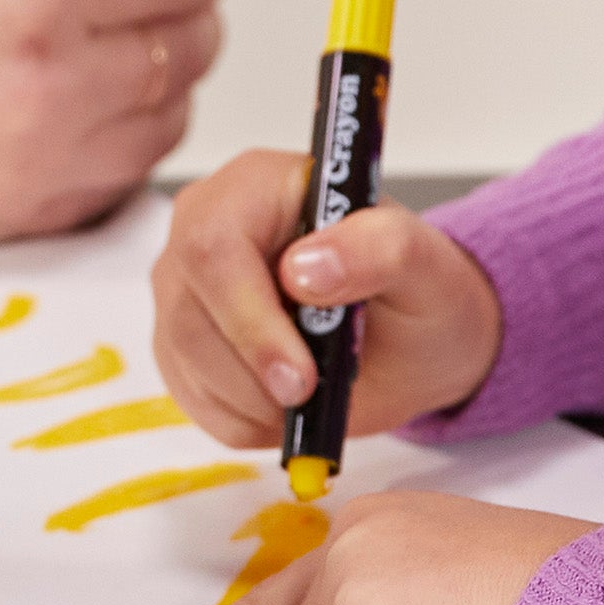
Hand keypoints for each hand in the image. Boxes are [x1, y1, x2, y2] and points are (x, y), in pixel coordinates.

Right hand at [151, 153, 504, 445]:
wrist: (409, 340)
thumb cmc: (415, 291)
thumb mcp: (426, 266)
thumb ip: (380, 250)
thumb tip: (305, 269)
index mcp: (257, 184)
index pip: (214, 245)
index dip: (249, 317)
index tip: (302, 374)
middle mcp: (203, 224)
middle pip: (188, 310)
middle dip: (254, 372)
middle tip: (314, 396)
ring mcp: (182, 285)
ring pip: (184, 358)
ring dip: (255, 400)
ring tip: (316, 389)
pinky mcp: (177, 341)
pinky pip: (192, 399)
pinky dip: (246, 420)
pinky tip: (288, 400)